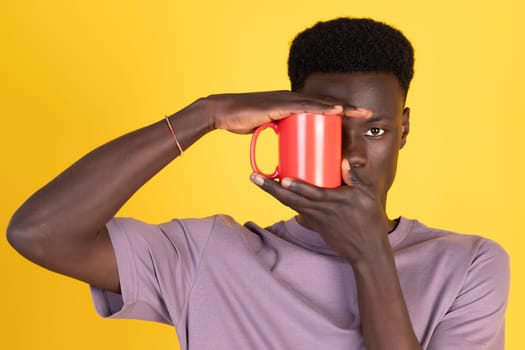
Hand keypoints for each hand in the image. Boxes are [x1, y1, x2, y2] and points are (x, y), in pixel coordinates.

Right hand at [207, 91, 348, 133]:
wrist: (223, 113)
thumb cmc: (241, 120)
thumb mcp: (266, 127)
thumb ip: (278, 132)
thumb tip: (287, 144)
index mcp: (291, 105)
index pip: (319, 107)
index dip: (339, 112)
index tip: (356, 118)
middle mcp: (292, 99)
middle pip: (326, 104)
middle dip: (348, 109)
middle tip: (368, 115)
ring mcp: (287, 100)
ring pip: (321, 103)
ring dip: (343, 108)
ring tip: (362, 114)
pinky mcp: (280, 104)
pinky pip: (306, 106)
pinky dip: (323, 108)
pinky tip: (338, 111)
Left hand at [250, 159, 393, 265]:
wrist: (366, 250)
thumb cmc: (369, 221)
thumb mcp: (368, 196)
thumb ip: (355, 178)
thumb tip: (343, 162)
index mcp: (334, 201)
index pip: (310, 193)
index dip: (295, 187)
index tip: (282, 179)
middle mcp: (320, 210)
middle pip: (290, 199)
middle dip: (270, 188)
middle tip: (253, 177)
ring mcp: (315, 219)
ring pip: (290, 205)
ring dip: (274, 193)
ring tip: (260, 181)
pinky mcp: (315, 225)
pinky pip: (298, 210)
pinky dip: (287, 201)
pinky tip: (280, 193)